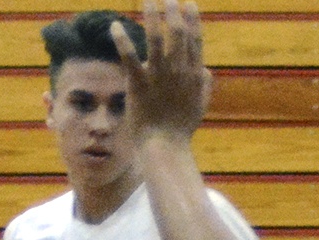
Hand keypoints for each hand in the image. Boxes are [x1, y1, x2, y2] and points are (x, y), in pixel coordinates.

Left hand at [112, 0, 210, 141]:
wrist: (165, 147)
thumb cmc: (181, 130)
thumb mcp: (200, 106)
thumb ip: (204, 84)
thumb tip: (204, 68)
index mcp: (193, 73)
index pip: (195, 38)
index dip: (192, 18)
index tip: (187, 4)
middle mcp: (178, 70)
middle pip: (177, 31)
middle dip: (173, 10)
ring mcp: (158, 76)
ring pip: (155, 37)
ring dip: (152, 15)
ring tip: (148, 0)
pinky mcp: (139, 84)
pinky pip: (129, 57)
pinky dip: (121, 39)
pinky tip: (113, 26)